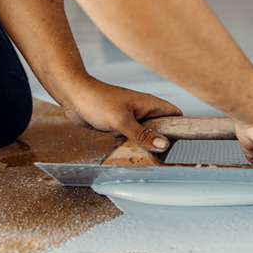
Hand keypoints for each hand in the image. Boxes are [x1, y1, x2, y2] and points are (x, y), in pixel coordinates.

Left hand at [62, 78, 182, 151]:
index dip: (178, 128)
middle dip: (160, 142)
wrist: (73, 96)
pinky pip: (131, 138)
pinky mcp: (120, 124)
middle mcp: (143, 110)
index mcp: (149, 104)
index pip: (174, 114)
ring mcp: (131, 118)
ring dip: (143, 146)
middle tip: (156, 156)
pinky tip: (123, 152)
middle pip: (161, 128)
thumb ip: (142, 135)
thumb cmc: (96, 101)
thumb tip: (163, 145)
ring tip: (141, 157)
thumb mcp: (122, 121)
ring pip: (145, 135)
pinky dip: (128, 145)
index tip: (176, 144)